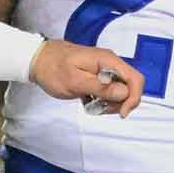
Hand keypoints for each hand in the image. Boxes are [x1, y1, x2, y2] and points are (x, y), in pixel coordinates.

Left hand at [27, 41, 144, 117]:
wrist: (38, 59)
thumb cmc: (53, 69)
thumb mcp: (75, 82)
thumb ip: (101, 87)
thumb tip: (125, 93)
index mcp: (107, 60)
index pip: (135, 79)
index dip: (133, 98)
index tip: (121, 113)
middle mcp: (110, 63)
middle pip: (130, 86)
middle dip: (120, 102)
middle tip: (100, 109)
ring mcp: (104, 69)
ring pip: (120, 90)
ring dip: (110, 102)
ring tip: (91, 105)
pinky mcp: (98, 75)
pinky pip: (108, 90)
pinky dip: (102, 99)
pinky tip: (88, 100)